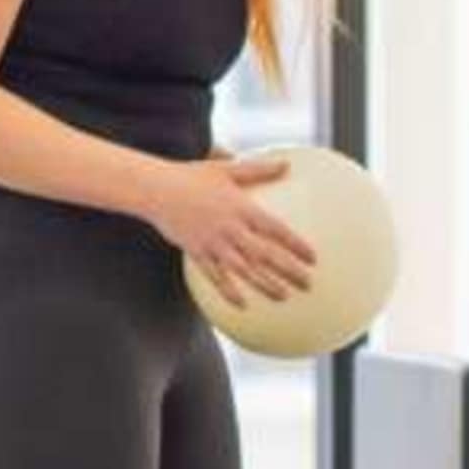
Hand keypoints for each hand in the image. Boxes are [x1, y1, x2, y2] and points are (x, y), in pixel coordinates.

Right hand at [150, 152, 315, 305]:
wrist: (155, 189)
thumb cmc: (191, 176)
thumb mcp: (226, 168)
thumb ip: (258, 169)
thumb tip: (286, 163)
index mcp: (241, 208)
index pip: (276, 230)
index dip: (296, 245)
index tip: (313, 258)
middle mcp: (231, 229)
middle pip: (266, 255)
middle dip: (289, 271)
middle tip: (309, 284)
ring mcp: (214, 243)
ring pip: (245, 270)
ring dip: (266, 285)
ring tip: (284, 297)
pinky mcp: (197, 253)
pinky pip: (216, 277)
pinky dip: (229, 291)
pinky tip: (243, 304)